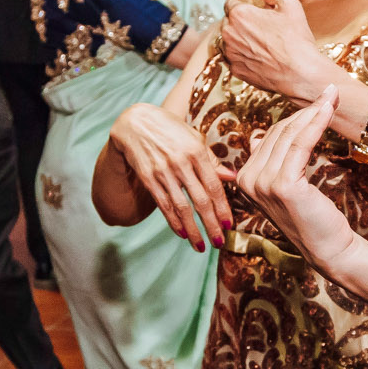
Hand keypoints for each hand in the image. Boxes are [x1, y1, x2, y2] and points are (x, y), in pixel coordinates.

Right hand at [107, 102, 232, 249]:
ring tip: (201, 246)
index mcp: (197, 152)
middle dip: (211, 225)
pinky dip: (173, 222)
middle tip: (219, 242)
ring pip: (181, 208)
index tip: (229, 225)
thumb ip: (212, 160)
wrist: (136, 122)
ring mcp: (163, 172)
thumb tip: (231, 178)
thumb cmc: (171, 129)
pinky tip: (182, 234)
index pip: (213, 186)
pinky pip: (163, 205)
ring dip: (192, 230)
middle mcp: (181, 163)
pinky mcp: (148, 179)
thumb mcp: (194, 138)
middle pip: (200, 201)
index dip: (223, 208)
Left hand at [220, 0, 343, 103]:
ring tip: (262, 45)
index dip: (245, 7)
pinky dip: (243, 57)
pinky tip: (261, 58)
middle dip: (241, 23)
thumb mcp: (289, 6)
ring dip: (239, 40)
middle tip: (263, 29)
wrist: (301, 74)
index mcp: (239, 14)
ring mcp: (230, 54)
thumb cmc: (296, 38)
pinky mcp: (235, 70)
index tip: (258, 14)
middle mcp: (228, 33)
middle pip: (228, 22)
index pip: (231, 4)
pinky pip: (234, 59)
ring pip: (229, 41)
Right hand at [234, 86, 360, 274]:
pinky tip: (329, 110)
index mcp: (244, 179)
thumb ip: (271, 161)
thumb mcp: (285, 185)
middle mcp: (248, 180)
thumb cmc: (312, 217)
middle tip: (331, 92)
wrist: (328, 248)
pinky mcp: (282, 185)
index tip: (319, 100)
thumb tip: (254, 134)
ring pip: (290, 135)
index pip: (269, 137)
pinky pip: (301, 144)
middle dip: (307, 110)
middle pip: (278, 133)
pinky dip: (316, 123)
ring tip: (334, 96)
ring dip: (315, 112)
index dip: (296, 117)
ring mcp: (262, 183)